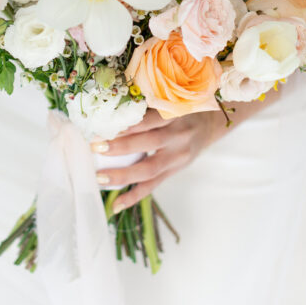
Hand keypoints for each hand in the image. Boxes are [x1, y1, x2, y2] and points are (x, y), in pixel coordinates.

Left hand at [92, 108, 229, 212]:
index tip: (108, 125)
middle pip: (150, 144)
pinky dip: (133, 196)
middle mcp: (179, 136)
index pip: (153, 119)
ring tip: (100, 178)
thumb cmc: (183, 109)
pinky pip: (153, 186)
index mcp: (177, 114)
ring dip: (123, 176)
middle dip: (121, 147)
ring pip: (150, 170)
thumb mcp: (172, 100)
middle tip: (96, 147)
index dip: (132, 124)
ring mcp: (177, 157)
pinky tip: (116, 204)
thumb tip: (113, 106)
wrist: (209, 126)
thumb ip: (149, 104)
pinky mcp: (174, 171)